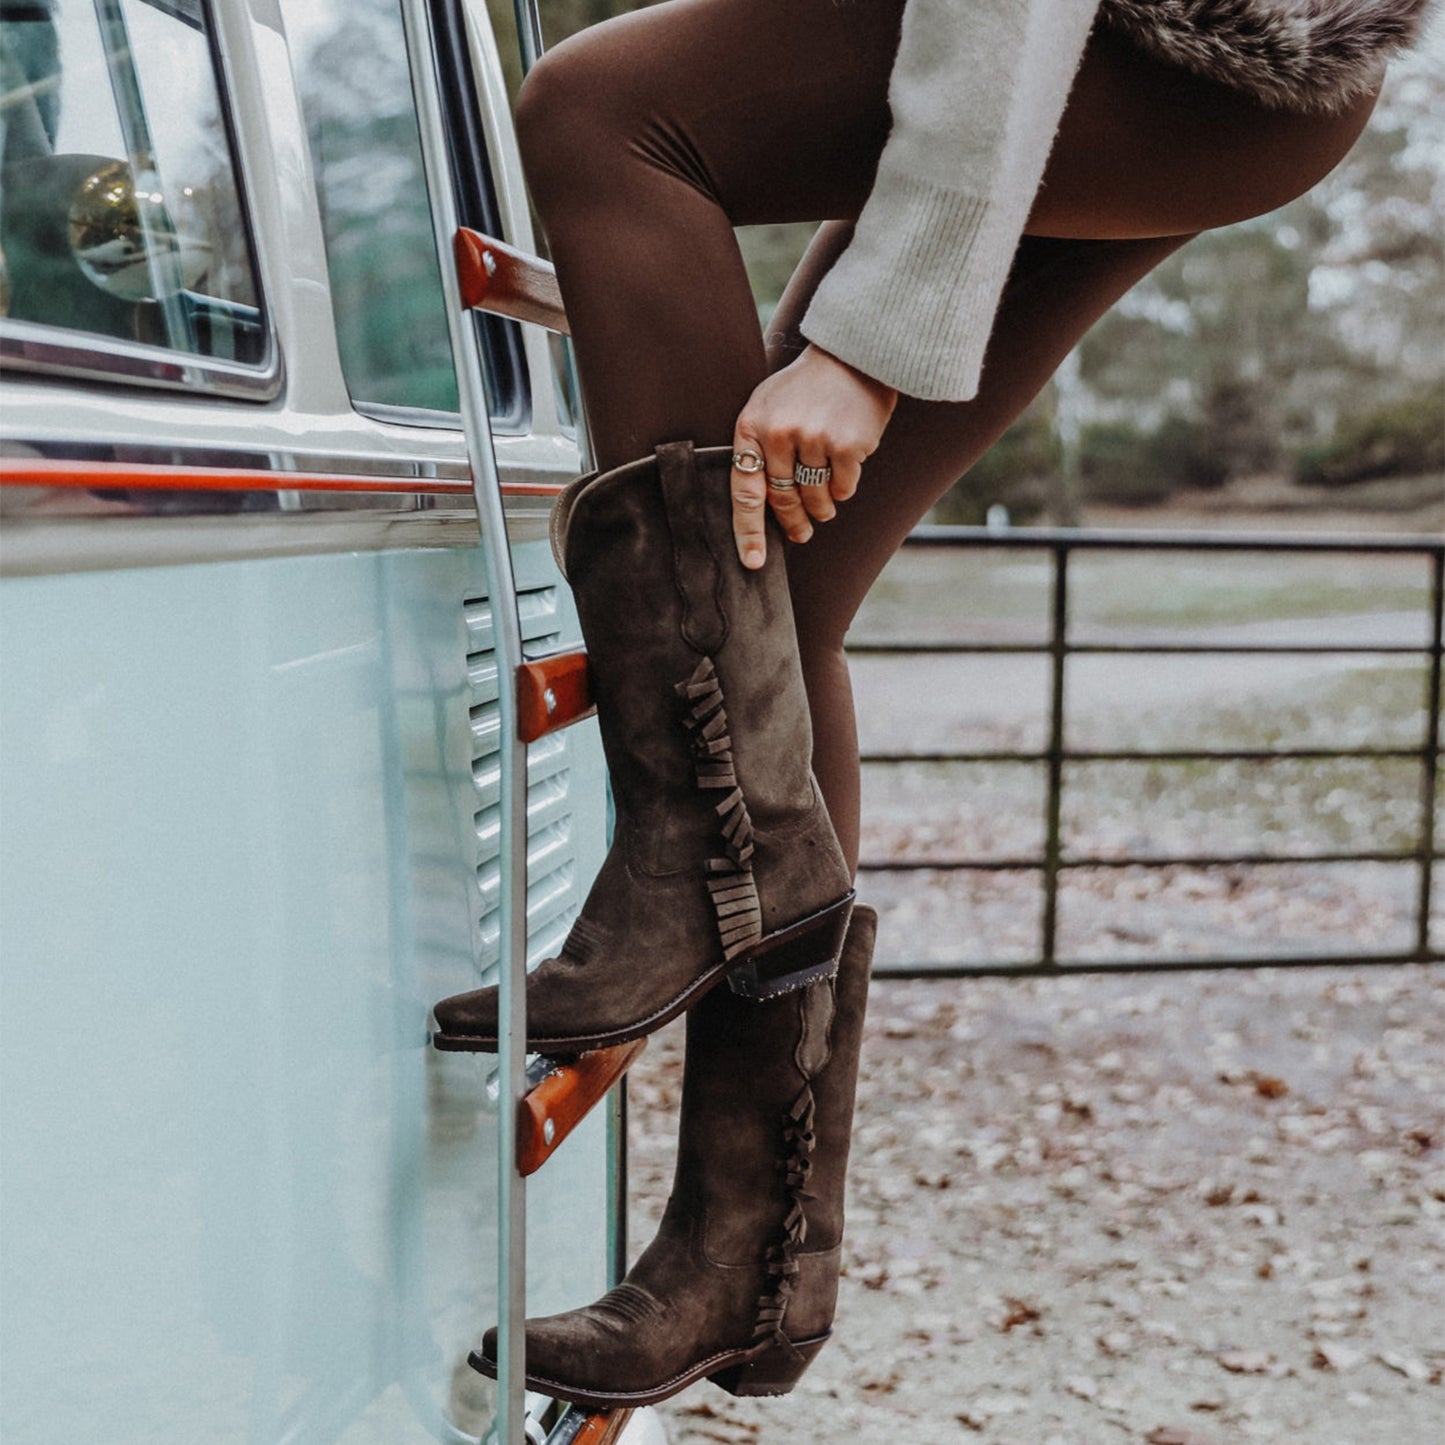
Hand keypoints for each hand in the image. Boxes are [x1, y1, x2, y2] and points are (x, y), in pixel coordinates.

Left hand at [730, 344, 897, 567]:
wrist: (852, 356)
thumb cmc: (806, 388)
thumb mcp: (768, 406)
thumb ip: (759, 448)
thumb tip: (764, 507)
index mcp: (752, 426)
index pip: (744, 491)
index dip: (748, 532)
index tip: (753, 562)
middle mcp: (779, 433)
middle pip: (783, 500)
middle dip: (794, 522)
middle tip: (802, 534)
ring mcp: (813, 439)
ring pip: (815, 498)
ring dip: (822, 507)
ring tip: (826, 501)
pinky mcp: (846, 445)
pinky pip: (843, 489)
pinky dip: (844, 487)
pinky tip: (846, 468)